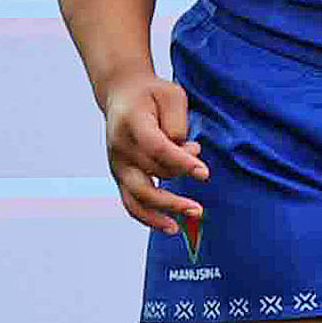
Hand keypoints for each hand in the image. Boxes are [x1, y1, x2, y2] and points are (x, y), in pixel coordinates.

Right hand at [99, 72, 206, 236]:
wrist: (123, 95)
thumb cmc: (153, 95)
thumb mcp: (171, 95)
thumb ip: (177, 123)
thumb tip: (186, 153)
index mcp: (132, 124)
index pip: (157, 148)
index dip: (181, 163)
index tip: (204, 173)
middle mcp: (120, 148)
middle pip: (145, 179)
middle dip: (172, 198)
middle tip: (198, 209)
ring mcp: (117, 164)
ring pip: (134, 197)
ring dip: (158, 214)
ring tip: (180, 227)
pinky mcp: (121, 175)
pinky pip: (130, 201)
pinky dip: (146, 216)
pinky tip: (167, 226)